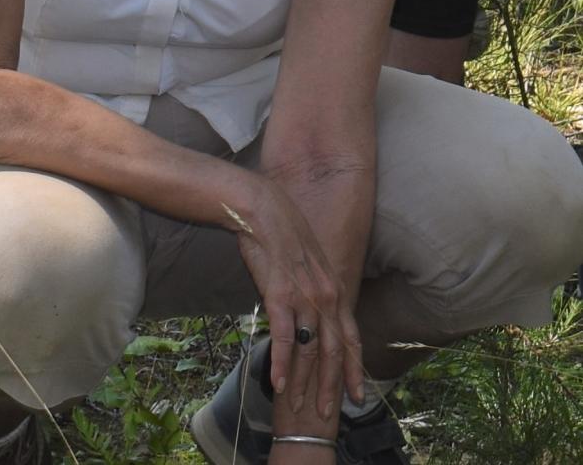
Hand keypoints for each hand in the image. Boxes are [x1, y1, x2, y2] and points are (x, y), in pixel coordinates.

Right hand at [235, 177, 363, 420]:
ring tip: (297, 406)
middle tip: (327, 413)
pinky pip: (284, 337)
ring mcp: (304, 297)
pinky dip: (281, 363)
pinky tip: (276, 382)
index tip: (358, 393)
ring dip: (303, 382)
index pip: (351, 337)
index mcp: (334, 289)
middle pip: (334, 351)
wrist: (264, 210)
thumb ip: (314, 288)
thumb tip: (310, 310)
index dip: (355, 367)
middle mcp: (326, 296)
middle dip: (332, 385)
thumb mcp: (309, 263)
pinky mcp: (280, 296)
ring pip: (310, 349)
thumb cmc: (282, 234)